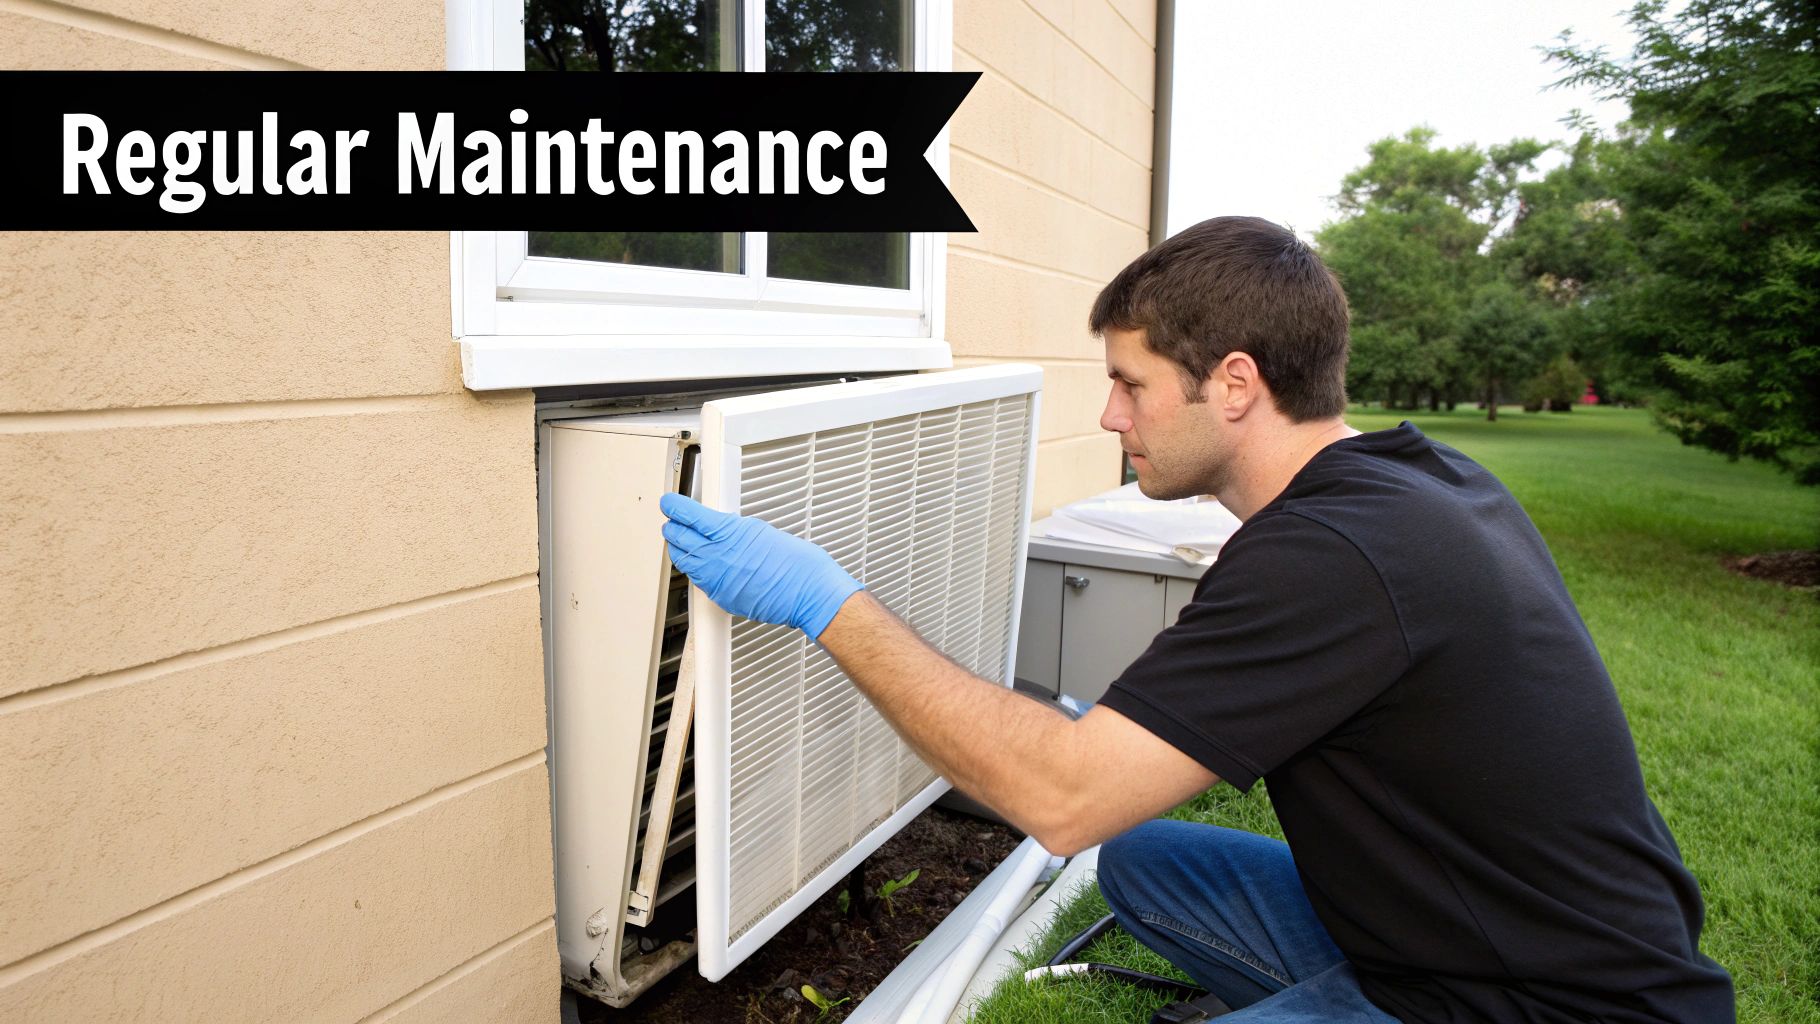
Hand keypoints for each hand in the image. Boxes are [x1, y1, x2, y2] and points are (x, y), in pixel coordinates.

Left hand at [660, 493, 862, 639]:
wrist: (805, 590)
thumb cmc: (793, 561)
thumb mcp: (758, 529)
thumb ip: (731, 528)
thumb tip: (716, 527)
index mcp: (727, 533)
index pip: (688, 515)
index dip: (674, 507)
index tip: (669, 503)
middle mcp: (716, 556)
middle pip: (678, 538)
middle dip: (673, 528)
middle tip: (673, 522)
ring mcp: (715, 579)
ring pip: (683, 561)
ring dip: (680, 549)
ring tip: (681, 542)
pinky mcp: (720, 597)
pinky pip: (697, 581)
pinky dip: (695, 570)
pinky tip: (700, 565)